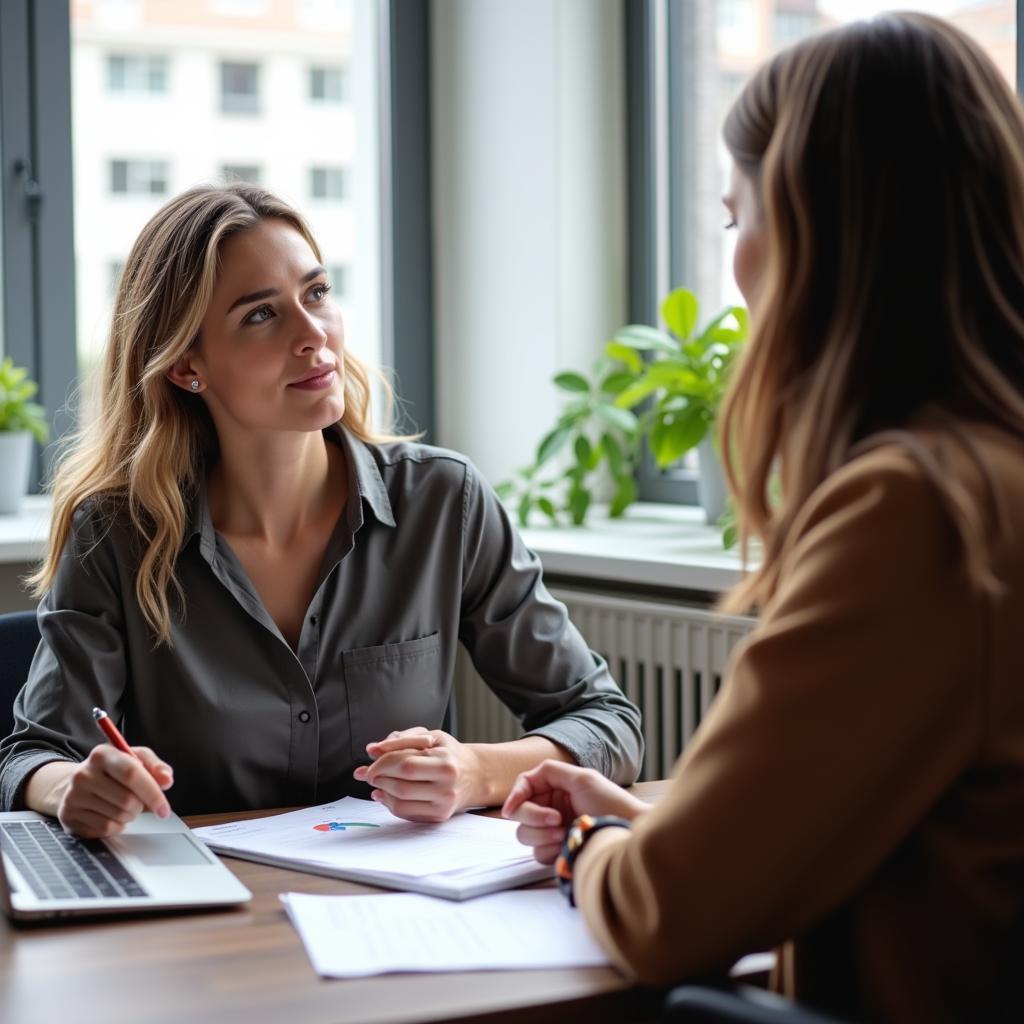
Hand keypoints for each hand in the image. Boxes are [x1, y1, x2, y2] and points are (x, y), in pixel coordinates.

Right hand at [57, 745, 173, 838]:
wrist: (77, 784)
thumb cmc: (113, 771)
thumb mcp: (135, 759)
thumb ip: (155, 767)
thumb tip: (167, 781)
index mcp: (102, 754)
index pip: (131, 774)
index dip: (152, 792)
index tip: (164, 808)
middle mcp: (83, 774)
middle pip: (127, 800)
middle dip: (141, 806)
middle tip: (140, 802)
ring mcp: (73, 796)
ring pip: (118, 816)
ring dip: (130, 815)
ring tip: (123, 806)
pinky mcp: (69, 816)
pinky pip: (106, 829)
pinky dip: (117, 825)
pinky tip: (110, 814)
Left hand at [353, 727, 480, 822]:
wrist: (475, 775)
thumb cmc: (449, 753)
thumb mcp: (431, 737)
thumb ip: (402, 740)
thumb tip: (373, 749)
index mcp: (445, 761)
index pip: (405, 763)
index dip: (382, 762)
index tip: (370, 758)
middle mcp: (446, 785)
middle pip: (401, 785)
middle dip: (379, 777)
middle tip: (369, 771)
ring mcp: (443, 804)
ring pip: (400, 801)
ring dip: (381, 790)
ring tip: (377, 781)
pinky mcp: (438, 816)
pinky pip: (405, 813)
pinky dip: (389, 803)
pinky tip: (384, 793)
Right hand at [501, 759, 647, 863]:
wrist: (627, 835)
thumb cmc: (611, 806)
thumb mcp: (583, 778)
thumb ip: (550, 772)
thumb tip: (523, 782)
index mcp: (556, 788)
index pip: (524, 788)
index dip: (514, 797)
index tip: (509, 810)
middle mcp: (551, 808)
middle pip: (520, 813)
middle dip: (535, 817)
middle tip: (556, 819)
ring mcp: (553, 831)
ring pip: (525, 834)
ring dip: (543, 835)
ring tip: (565, 834)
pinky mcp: (557, 852)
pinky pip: (538, 853)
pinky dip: (549, 850)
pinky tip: (567, 846)